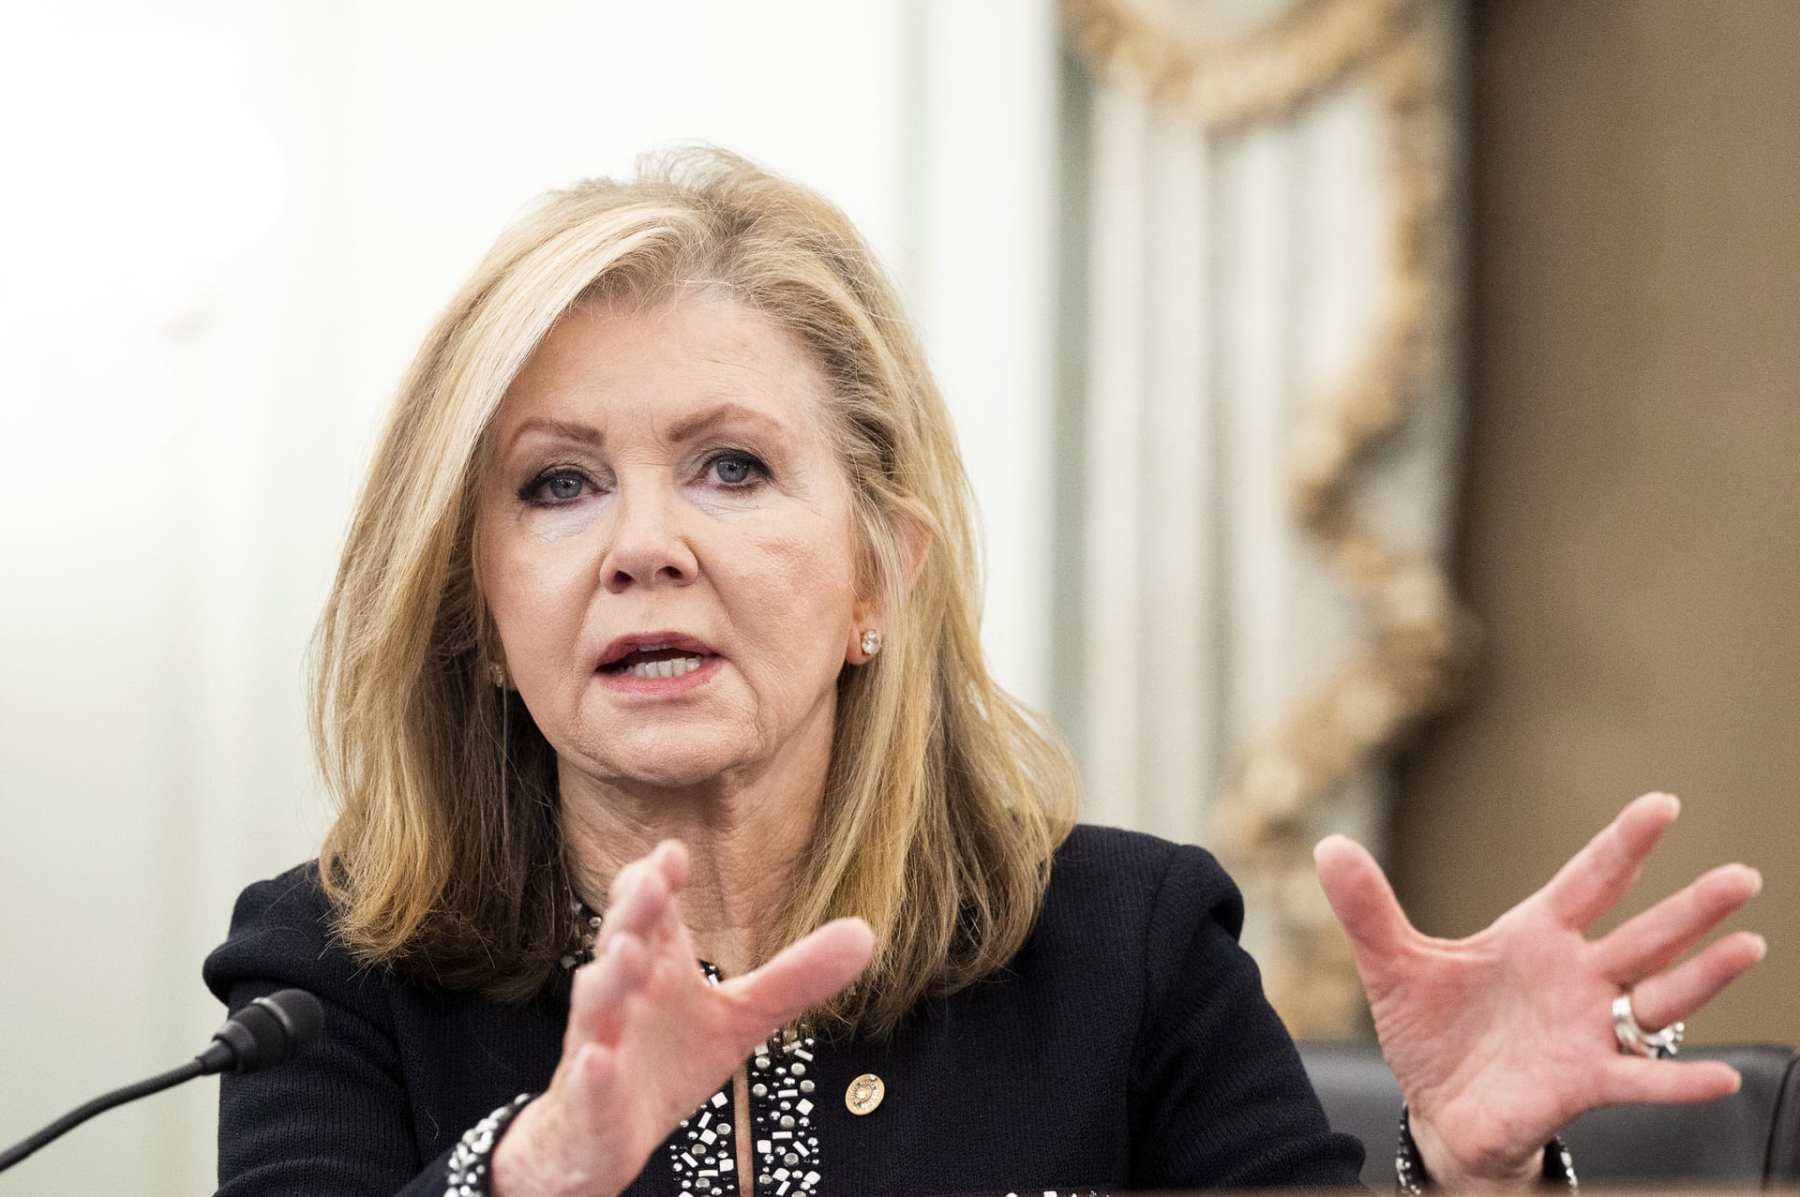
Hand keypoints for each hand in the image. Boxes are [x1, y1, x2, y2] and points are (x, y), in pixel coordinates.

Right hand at [491, 840, 873, 1196]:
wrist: (604, 1134)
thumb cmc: (669, 1059)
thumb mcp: (740, 1019)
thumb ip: (794, 978)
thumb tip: (866, 932)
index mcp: (657, 963)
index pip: (650, 908)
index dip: (657, 879)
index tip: (674, 855)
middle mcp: (623, 993)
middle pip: (621, 941)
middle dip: (633, 912)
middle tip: (653, 884)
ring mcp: (598, 1043)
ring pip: (594, 1004)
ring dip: (607, 978)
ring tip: (627, 953)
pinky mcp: (588, 1101)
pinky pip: (587, 1083)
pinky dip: (591, 1071)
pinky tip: (597, 1059)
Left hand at [1315, 792, 1765, 1188]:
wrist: (1437, 1107)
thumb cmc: (1430, 1031)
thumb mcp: (1390, 965)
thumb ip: (1367, 908)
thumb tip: (1327, 847)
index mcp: (1533, 937)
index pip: (1587, 880)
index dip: (1623, 844)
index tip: (1664, 804)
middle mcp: (1574, 977)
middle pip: (1643, 934)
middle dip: (1692, 907)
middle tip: (1743, 875)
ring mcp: (1587, 1029)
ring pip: (1658, 996)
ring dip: (1704, 975)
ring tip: (1750, 945)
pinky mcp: (1584, 1081)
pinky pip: (1641, 1079)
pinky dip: (1679, 1078)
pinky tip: (1721, 1075)